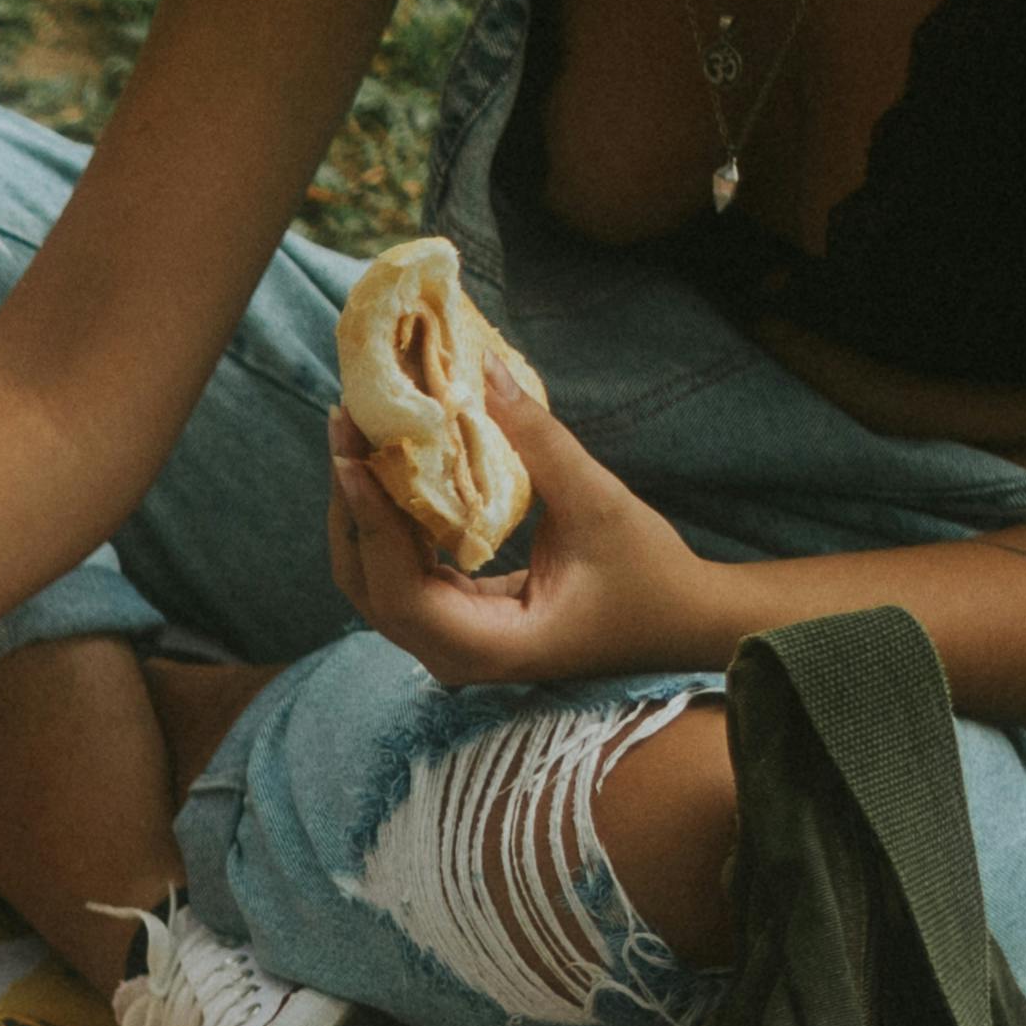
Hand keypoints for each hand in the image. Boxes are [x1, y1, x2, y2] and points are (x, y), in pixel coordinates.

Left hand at [324, 381, 727, 694]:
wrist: (681, 621)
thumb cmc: (650, 575)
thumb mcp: (599, 503)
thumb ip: (538, 442)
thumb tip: (485, 372)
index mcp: (486, 646)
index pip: (397, 590)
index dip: (368, 522)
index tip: (351, 454)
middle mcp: (454, 654)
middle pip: (368, 584)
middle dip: (351, 506)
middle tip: (345, 425)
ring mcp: (451, 640)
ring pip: (376, 578)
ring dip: (363, 509)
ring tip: (357, 435)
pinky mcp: (458, 617)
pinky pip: (403, 570)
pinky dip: (390, 520)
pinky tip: (388, 465)